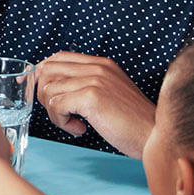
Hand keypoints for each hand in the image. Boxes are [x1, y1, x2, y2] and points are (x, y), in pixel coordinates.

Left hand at [33, 52, 156, 158]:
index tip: (39, 92)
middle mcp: (97, 67)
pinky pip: (56, 106)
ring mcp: (95, 80)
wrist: (155, 137)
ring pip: (48, 89)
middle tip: (61, 114)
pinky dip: (61, 122)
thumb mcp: (109, 95)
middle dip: (45, 96)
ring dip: (55, 113)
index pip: (58, 58)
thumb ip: (87, 87)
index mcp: (102, 64)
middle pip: (47, 70)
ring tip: (75, 124)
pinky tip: (80, 129)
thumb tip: (54, 90)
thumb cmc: (132, 123)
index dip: (42, 74)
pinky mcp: (92, 96)